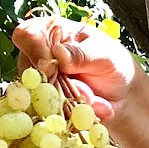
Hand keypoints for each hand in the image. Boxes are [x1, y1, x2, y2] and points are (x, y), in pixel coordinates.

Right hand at [12, 17, 140, 119]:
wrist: (122, 91)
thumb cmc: (112, 62)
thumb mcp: (104, 54)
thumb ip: (81, 54)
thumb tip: (58, 54)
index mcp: (49, 31)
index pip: (26, 35)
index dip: (35, 51)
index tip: (52, 68)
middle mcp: (37, 56)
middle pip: (27, 70)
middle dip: (55, 86)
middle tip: (82, 92)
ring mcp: (38, 81)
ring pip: (36, 95)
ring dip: (67, 102)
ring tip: (93, 99)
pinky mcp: (44, 104)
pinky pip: (48, 113)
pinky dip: (72, 116)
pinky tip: (92, 110)